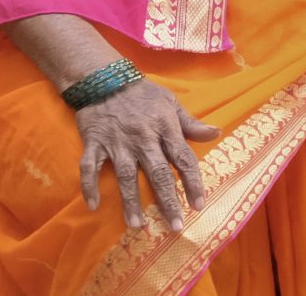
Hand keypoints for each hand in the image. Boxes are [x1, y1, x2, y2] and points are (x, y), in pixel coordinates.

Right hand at [75, 78, 217, 230]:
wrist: (106, 79)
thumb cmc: (143, 94)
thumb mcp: (171, 103)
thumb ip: (191, 124)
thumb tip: (216, 134)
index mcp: (165, 127)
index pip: (183, 158)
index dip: (193, 182)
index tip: (199, 204)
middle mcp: (143, 138)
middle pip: (157, 173)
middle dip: (168, 201)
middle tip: (175, 226)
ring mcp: (117, 142)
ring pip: (125, 176)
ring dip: (131, 202)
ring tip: (137, 225)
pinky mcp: (94, 143)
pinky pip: (89, 168)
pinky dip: (89, 187)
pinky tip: (94, 206)